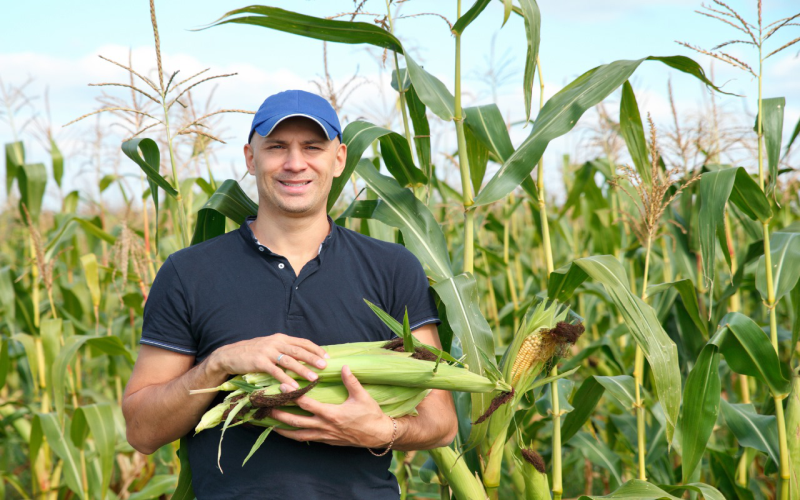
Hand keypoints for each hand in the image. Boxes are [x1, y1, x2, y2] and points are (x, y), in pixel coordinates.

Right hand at [207, 333, 327, 390]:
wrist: (230, 355)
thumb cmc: (252, 352)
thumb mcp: (270, 346)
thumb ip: (284, 349)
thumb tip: (303, 356)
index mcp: (280, 338)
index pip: (302, 342)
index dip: (315, 349)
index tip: (326, 356)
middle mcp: (276, 342)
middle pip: (298, 350)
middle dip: (313, 358)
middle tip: (325, 366)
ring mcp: (268, 352)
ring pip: (289, 361)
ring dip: (303, 370)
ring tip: (314, 378)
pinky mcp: (260, 362)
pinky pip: (276, 372)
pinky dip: (286, 380)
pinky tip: (293, 387)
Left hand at [271, 365, 396, 448]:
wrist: (378, 435)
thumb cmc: (371, 414)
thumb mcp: (362, 396)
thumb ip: (351, 381)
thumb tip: (343, 366)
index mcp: (332, 414)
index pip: (307, 404)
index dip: (293, 395)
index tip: (282, 387)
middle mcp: (325, 426)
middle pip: (296, 421)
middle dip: (280, 415)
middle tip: (266, 408)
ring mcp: (324, 436)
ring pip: (299, 434)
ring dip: (284, 429)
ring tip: (270, 424)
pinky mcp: (327, 441)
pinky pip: (307, 439)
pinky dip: (295, 436)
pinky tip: (288, 432)